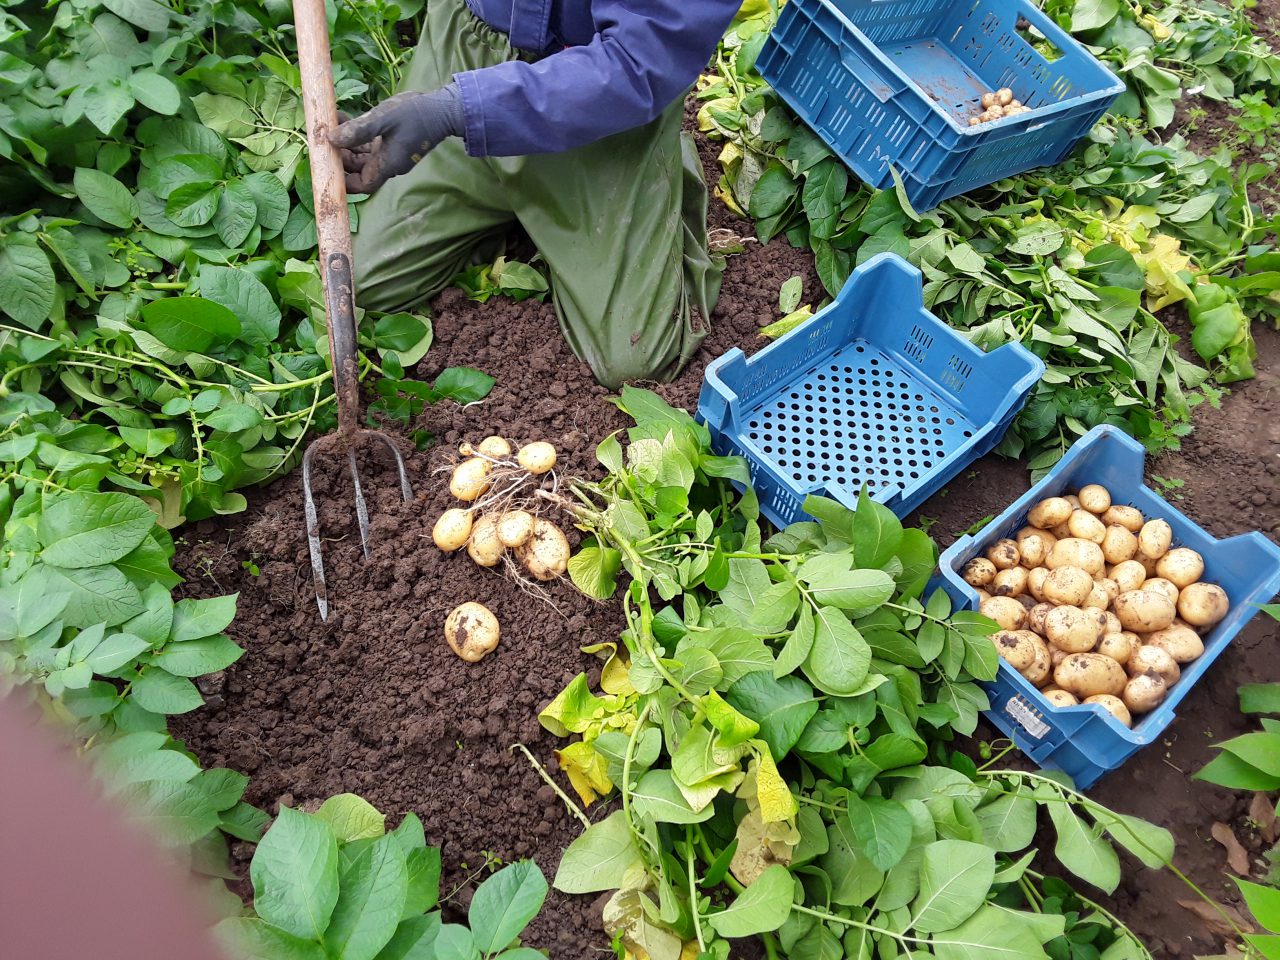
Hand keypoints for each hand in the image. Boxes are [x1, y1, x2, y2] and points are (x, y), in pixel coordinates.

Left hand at [330, 85, 463, 193]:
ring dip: (345, 144)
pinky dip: (355, 136)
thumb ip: (358, 129)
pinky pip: (368, 144)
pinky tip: (343, 119)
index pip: (362, 185)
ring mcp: (390, 153)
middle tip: (323, 139)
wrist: (443, 109)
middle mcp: (388, 163)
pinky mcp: (391, 143)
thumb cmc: (415, 114)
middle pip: (358, 170)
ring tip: (329, 125)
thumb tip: (331, 138)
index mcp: (388, 164)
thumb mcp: (384, 118)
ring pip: (361, 156)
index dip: (344, 182)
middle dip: (340, 157)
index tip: (327, 165)